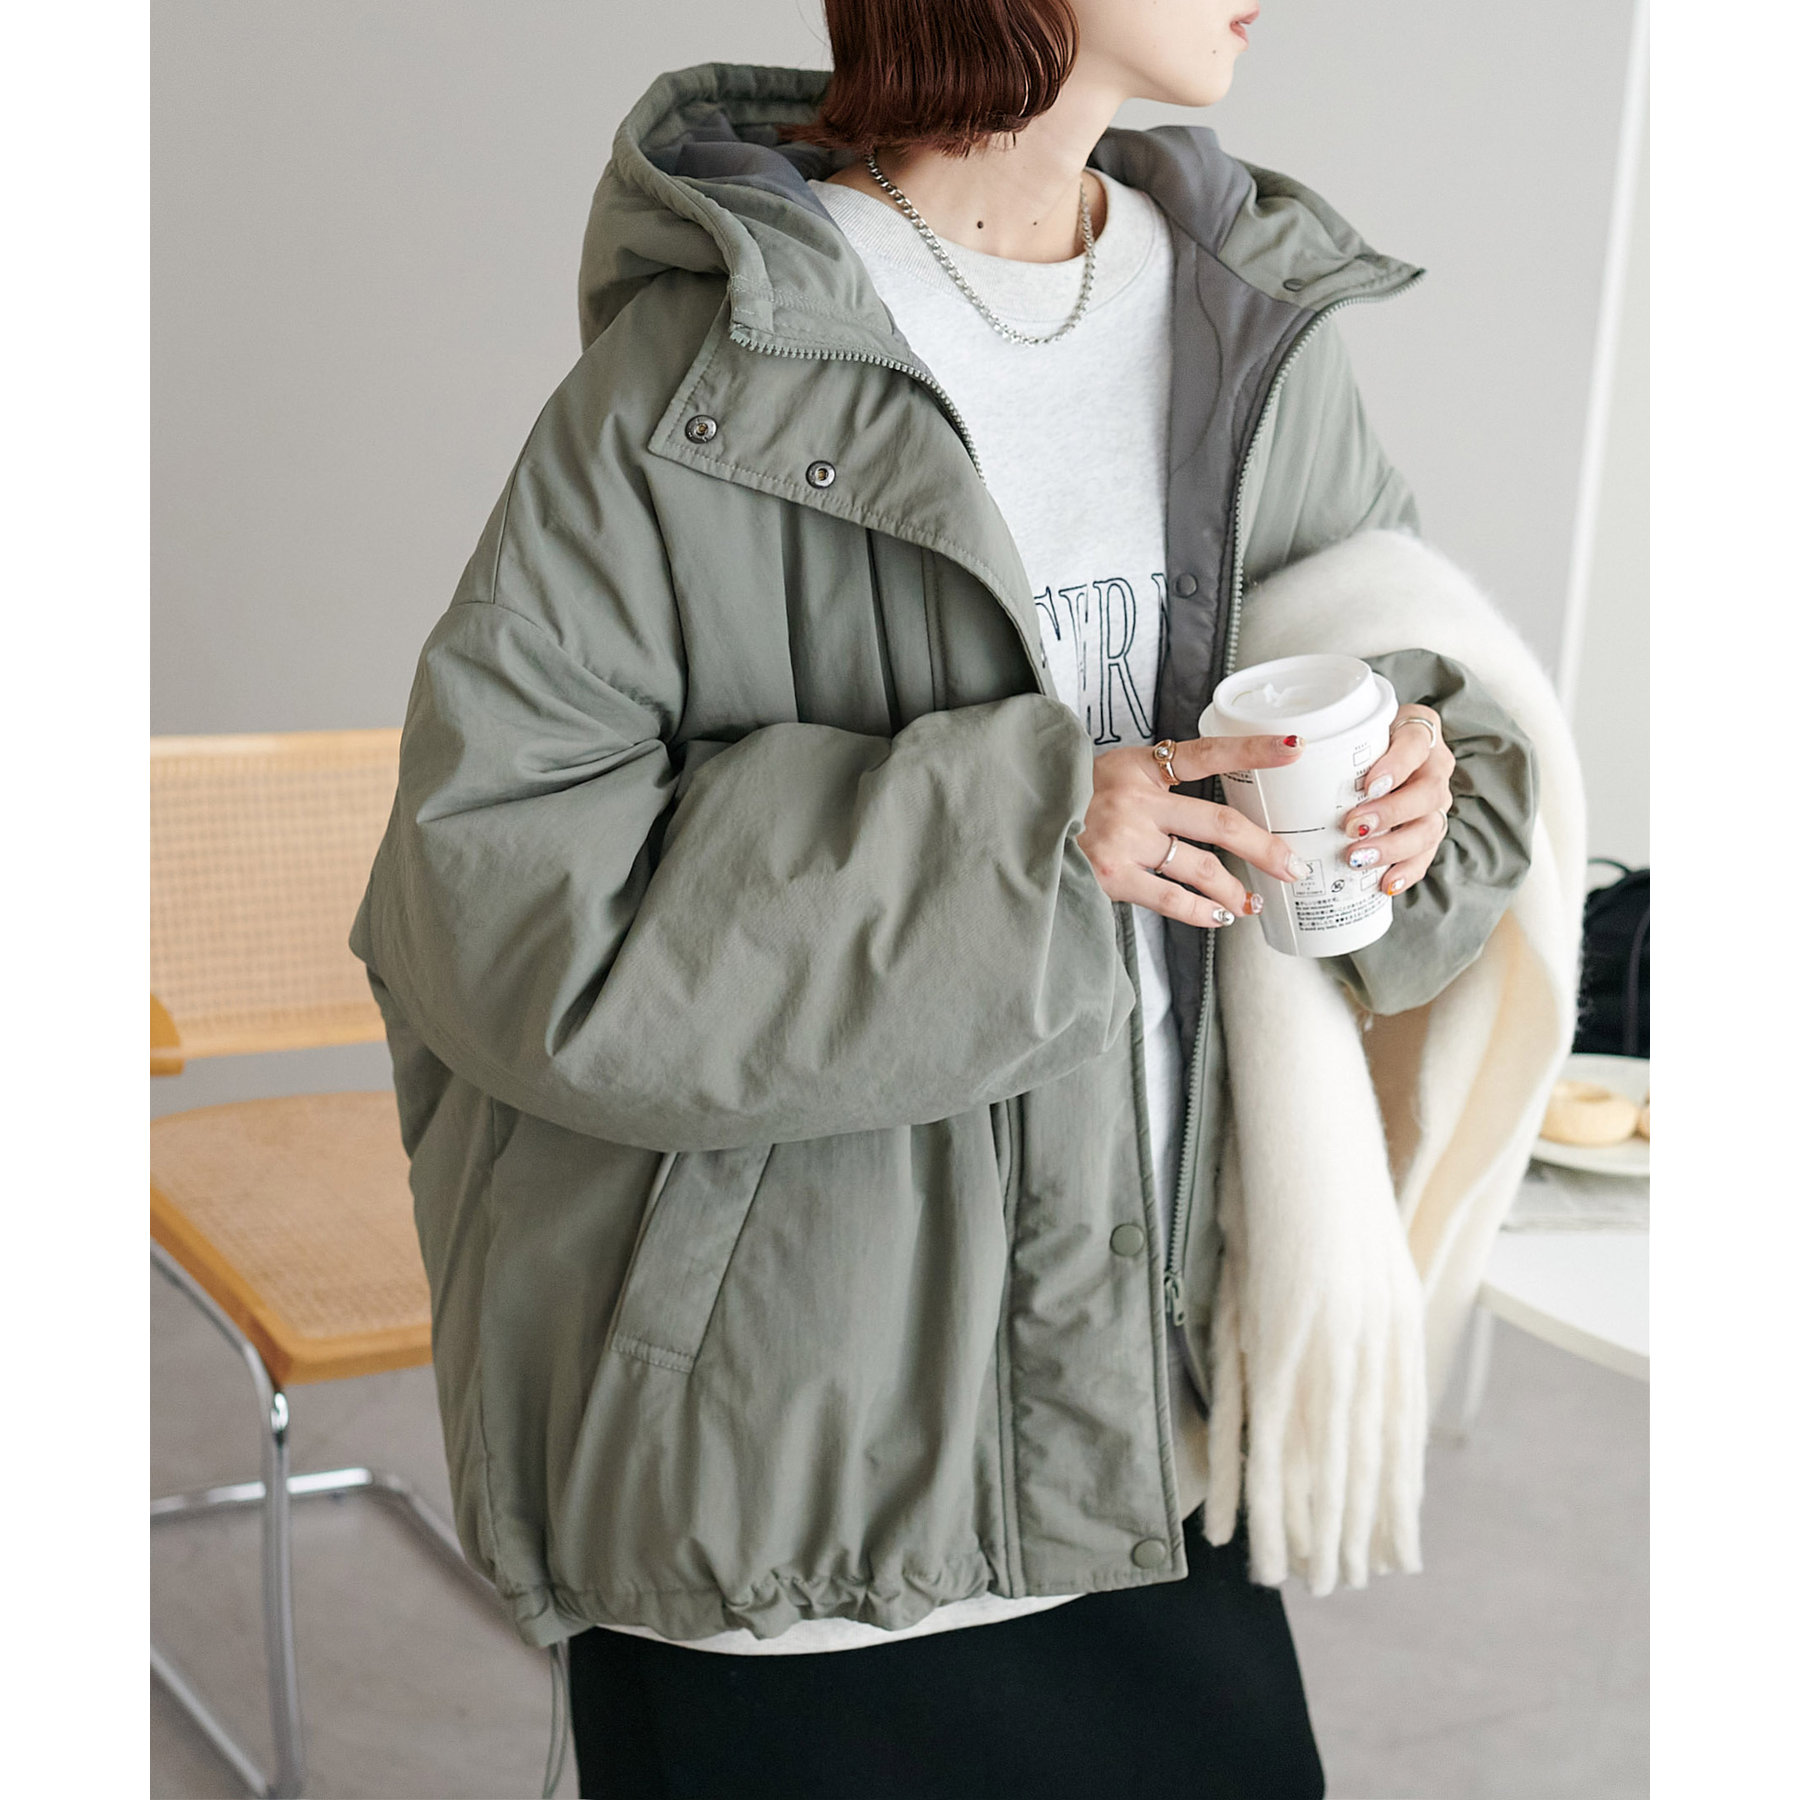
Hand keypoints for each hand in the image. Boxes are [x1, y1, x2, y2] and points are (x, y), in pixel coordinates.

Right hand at [1078, 734, 1310, 928]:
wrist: (1014, 822)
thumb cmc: (1068, 802)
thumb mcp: (1110, 776)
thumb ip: (1155, 785)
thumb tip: (1212, 814)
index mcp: (1140, 766)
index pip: (1208, 753)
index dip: (1255, 750)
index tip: (1296, 749)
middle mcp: (1136, 799)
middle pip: (1220, 822)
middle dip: (1265, 848)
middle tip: (1293, 867)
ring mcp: (1124, 838)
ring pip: (1201, 867)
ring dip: (1235, 890)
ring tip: (1251, 903)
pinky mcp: (1112, 875)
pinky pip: (1172, 898)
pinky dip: (1202, 912)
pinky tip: (1218, 917)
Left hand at [1340, 704, 1454, 895]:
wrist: (1380, 759)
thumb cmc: (1361, 744)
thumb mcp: (1352, 733)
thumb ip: (1338, 741)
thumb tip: (1289, 750)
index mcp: (1419, 735)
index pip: (1416, 745)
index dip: (1397, 766)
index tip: (1369, 784)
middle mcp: (1434, 769)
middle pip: (1428, 793)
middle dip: (1391, 813)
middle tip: (1354, 826)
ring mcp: (1435, 805)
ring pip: (1428, 829)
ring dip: (1393, 847)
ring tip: (1359, 858)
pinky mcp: (1429, 833)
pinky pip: (1424, 857)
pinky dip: (1405, 872)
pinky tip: (1384, 883)